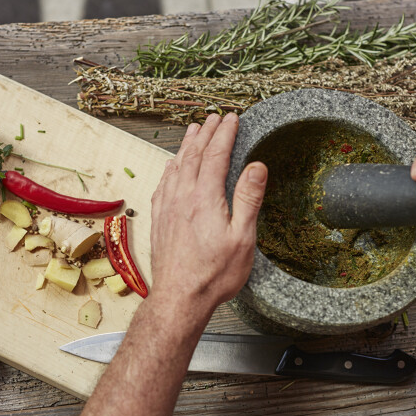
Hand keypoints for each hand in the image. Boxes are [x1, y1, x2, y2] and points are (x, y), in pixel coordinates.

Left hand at [150, 113, 267, 309]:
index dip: (225, 134)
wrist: (180, 298)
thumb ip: (248, 199)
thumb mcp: (242, 238)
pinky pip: (164, 182)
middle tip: (215, 118)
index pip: (216, 155)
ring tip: (194, 130)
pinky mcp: (159, 219)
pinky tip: (172, 165)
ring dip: (187, 145)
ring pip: (176, 165)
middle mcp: (182, 196)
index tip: (233, 118)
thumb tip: (257, 166)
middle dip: (206, 133)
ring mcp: (167, 207)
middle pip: (194, 154)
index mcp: (204, 197)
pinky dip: (171, 166)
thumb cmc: (214, 274)